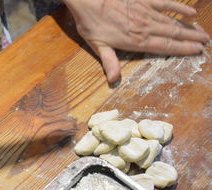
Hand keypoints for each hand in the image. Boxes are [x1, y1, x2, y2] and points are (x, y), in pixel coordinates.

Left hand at [61, 0, 209, 82]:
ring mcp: (147, 12)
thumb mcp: (97, 46)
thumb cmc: (91, 23)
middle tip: (205, 43)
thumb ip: (109, 61)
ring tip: (202, 32)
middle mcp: (145, 27)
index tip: (196, 52)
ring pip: (173, 21)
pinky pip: (166, 4)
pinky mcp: (145, 0)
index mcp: (135, 40)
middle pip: (173, 34)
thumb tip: (114, 79)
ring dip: (189, 27)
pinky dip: (179, 8)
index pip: (164, 46)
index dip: (182, 50)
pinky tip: (190, 13)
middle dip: (191, 40)